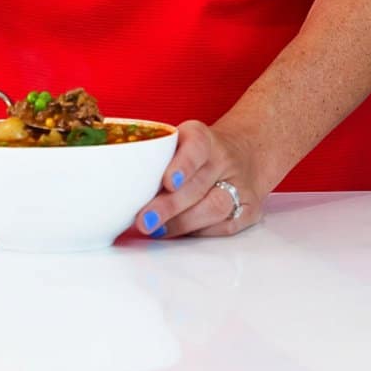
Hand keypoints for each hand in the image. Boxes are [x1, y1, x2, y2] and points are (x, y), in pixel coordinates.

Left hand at [133, 117, 272, 240]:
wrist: (245, 153)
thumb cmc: (197, 154)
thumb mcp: (179, 142)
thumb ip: (155, 160)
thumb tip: (119, 190)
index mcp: (203, 137)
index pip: (196, 146)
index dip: (183, 164)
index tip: (168, 181)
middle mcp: (224, 158)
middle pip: (199, 185)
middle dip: (170, 206)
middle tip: (145, 220)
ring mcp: (241, 184)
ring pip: (215, 207)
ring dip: (183, 223)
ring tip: (158, 230)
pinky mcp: (250, 208)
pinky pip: (226, 225)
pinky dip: (200, 232)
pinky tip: (181, 234)